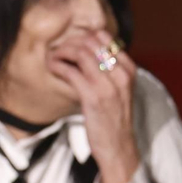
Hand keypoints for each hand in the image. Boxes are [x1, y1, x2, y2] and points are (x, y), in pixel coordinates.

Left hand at [46, 30, 139, 182]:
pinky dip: (57, 66)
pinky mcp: (93, 97)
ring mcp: (108, 85)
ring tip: (54, 58)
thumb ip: (111, 71)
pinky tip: (52, 68)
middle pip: (91, 41)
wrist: (119, 146)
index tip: (72, 44)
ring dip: (61, 51)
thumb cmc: (115, 118)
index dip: (84, 36)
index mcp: (129, 69)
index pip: (106, 37)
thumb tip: (88, 52)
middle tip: (58, 50)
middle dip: (70, 42)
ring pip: (81, 52)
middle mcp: (121, 74)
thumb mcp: (121, 89)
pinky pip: (70, 71)